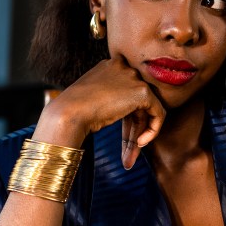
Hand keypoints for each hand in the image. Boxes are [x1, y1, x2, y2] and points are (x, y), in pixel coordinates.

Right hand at [35, 56, 165, 168]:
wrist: (68, 113)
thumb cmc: (73, 112)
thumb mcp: (93, 100)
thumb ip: (112, 101)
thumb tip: (133, 119)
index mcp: (110, 66)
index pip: (126, 94)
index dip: (126, 119)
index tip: (121, 139)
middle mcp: (123, 67)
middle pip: (136, 104)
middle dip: (132, 131)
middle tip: (126, 155)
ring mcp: (133, 77)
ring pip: (147, 110)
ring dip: (139, 135)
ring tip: (129, 158)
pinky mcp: (142, 91)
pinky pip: (158, 113)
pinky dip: (152, 130)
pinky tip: (139, 144)